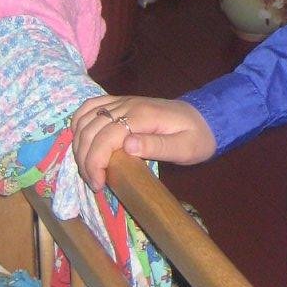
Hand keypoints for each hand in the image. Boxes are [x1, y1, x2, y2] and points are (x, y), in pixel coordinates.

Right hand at [70, 95, 216, 190]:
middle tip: (94, 182)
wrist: (207, 117)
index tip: (98, 185)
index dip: (95, 162)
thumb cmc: (197, 137)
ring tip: (88, 167)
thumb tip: (127, 145)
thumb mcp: (184, 148)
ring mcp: (123, 101)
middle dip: (84, 158)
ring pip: (86, 117)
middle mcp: (129, 104)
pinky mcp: (121, 102)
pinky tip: (82, 142)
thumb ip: (157, 146)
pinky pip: (91, 106)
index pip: (106, 136)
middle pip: (91, 129)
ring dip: (79, 144)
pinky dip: (79, 123)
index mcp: (143, 116)